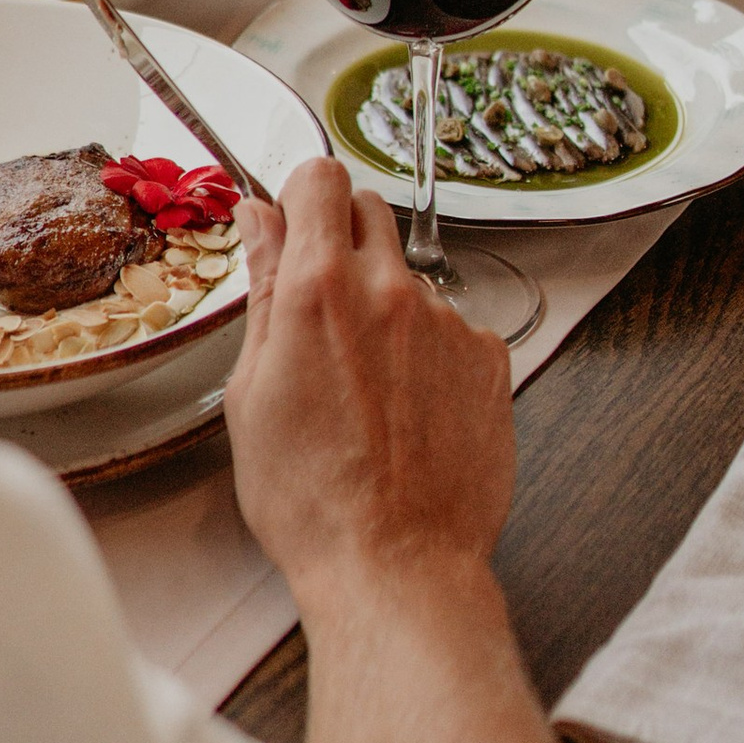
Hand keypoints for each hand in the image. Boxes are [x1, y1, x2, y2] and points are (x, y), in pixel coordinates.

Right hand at [225, 159, 512, 593]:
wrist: (396, 565)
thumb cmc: (311, 499)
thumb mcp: (254, 390)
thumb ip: (265, 288)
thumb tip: (259, 220)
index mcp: (320, 290)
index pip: (320, 177)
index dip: (301, 197)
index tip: (293, 226)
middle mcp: (390, 291)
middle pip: (370, 209)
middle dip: (342, 237)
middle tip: (323, 304)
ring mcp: (448, 323)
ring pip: (409, 275)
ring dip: (385, 303)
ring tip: (366, 385)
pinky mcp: (489, 358)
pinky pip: (453, 325)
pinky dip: (429, 349)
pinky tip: (409, 407)